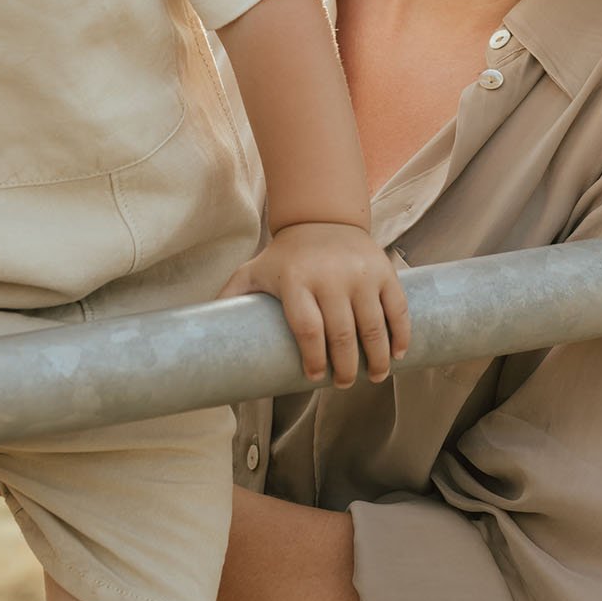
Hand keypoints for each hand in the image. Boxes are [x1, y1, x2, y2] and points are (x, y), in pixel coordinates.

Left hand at [220, 223, 409, 387]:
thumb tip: (201, 334)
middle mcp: (330, 277)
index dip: (313, 359)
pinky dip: (400, 334)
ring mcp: (360, 274)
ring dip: (377, 358)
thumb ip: (231, 298)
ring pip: (373, 326)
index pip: (307, 329)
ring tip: (374, 376)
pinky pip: (397, 308)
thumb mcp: (254, 270)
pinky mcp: (384, 271)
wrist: (322, 217)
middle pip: (342, 334)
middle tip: (344, 383)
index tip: (314, 378)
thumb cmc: (285, 256)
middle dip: (346, 367)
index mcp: (296, 281)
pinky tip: (398, 353)